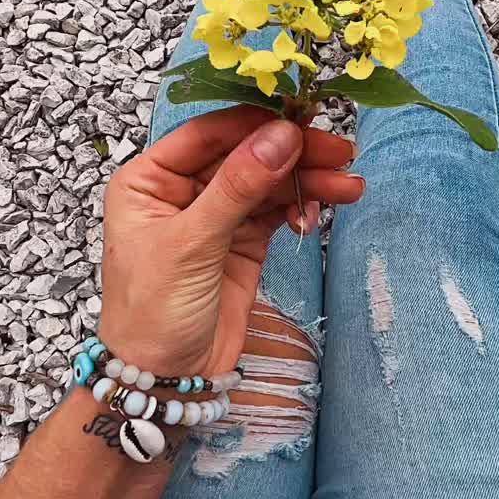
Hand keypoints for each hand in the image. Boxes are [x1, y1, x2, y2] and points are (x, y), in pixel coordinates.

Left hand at [98, 107, 362, 378]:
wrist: (164, 379)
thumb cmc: (151, 313)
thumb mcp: (190, 245)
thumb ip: (237, 188)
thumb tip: (282, 136)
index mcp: (149, 179)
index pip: (207, 134)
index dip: (254, 123)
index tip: (301, 119)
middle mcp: (181, 190)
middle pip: (245, 154)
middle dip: (292, 153)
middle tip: (339, 152)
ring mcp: (216, 215)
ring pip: (268, 182)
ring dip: (308, 181)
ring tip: (349, 186)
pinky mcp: (243, 242)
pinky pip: (277, 211)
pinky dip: (301, 208)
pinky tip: (316, 214)